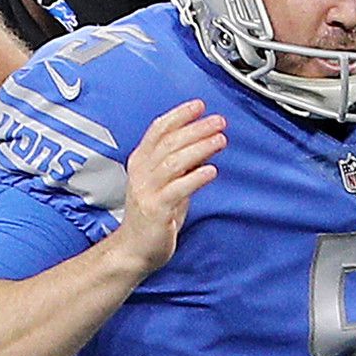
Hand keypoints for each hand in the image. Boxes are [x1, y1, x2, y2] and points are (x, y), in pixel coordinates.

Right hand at [110, 100, 224, 277]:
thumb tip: (207, 142)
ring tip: (220, 140)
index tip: (199, 106)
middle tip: (218, 121)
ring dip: (199, 148)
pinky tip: (211, 170)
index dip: (179, 115)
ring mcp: (147, 191)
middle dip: (196, 128)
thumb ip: (184, 164)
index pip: (158, 130)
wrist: (135, 249)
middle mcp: (141, 173)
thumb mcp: (170, 183)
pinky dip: (195, 178)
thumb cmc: (152, 216)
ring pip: (173, 162)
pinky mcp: (156, 209)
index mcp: (141, 162)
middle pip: (169, 142)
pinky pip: (177, 189)